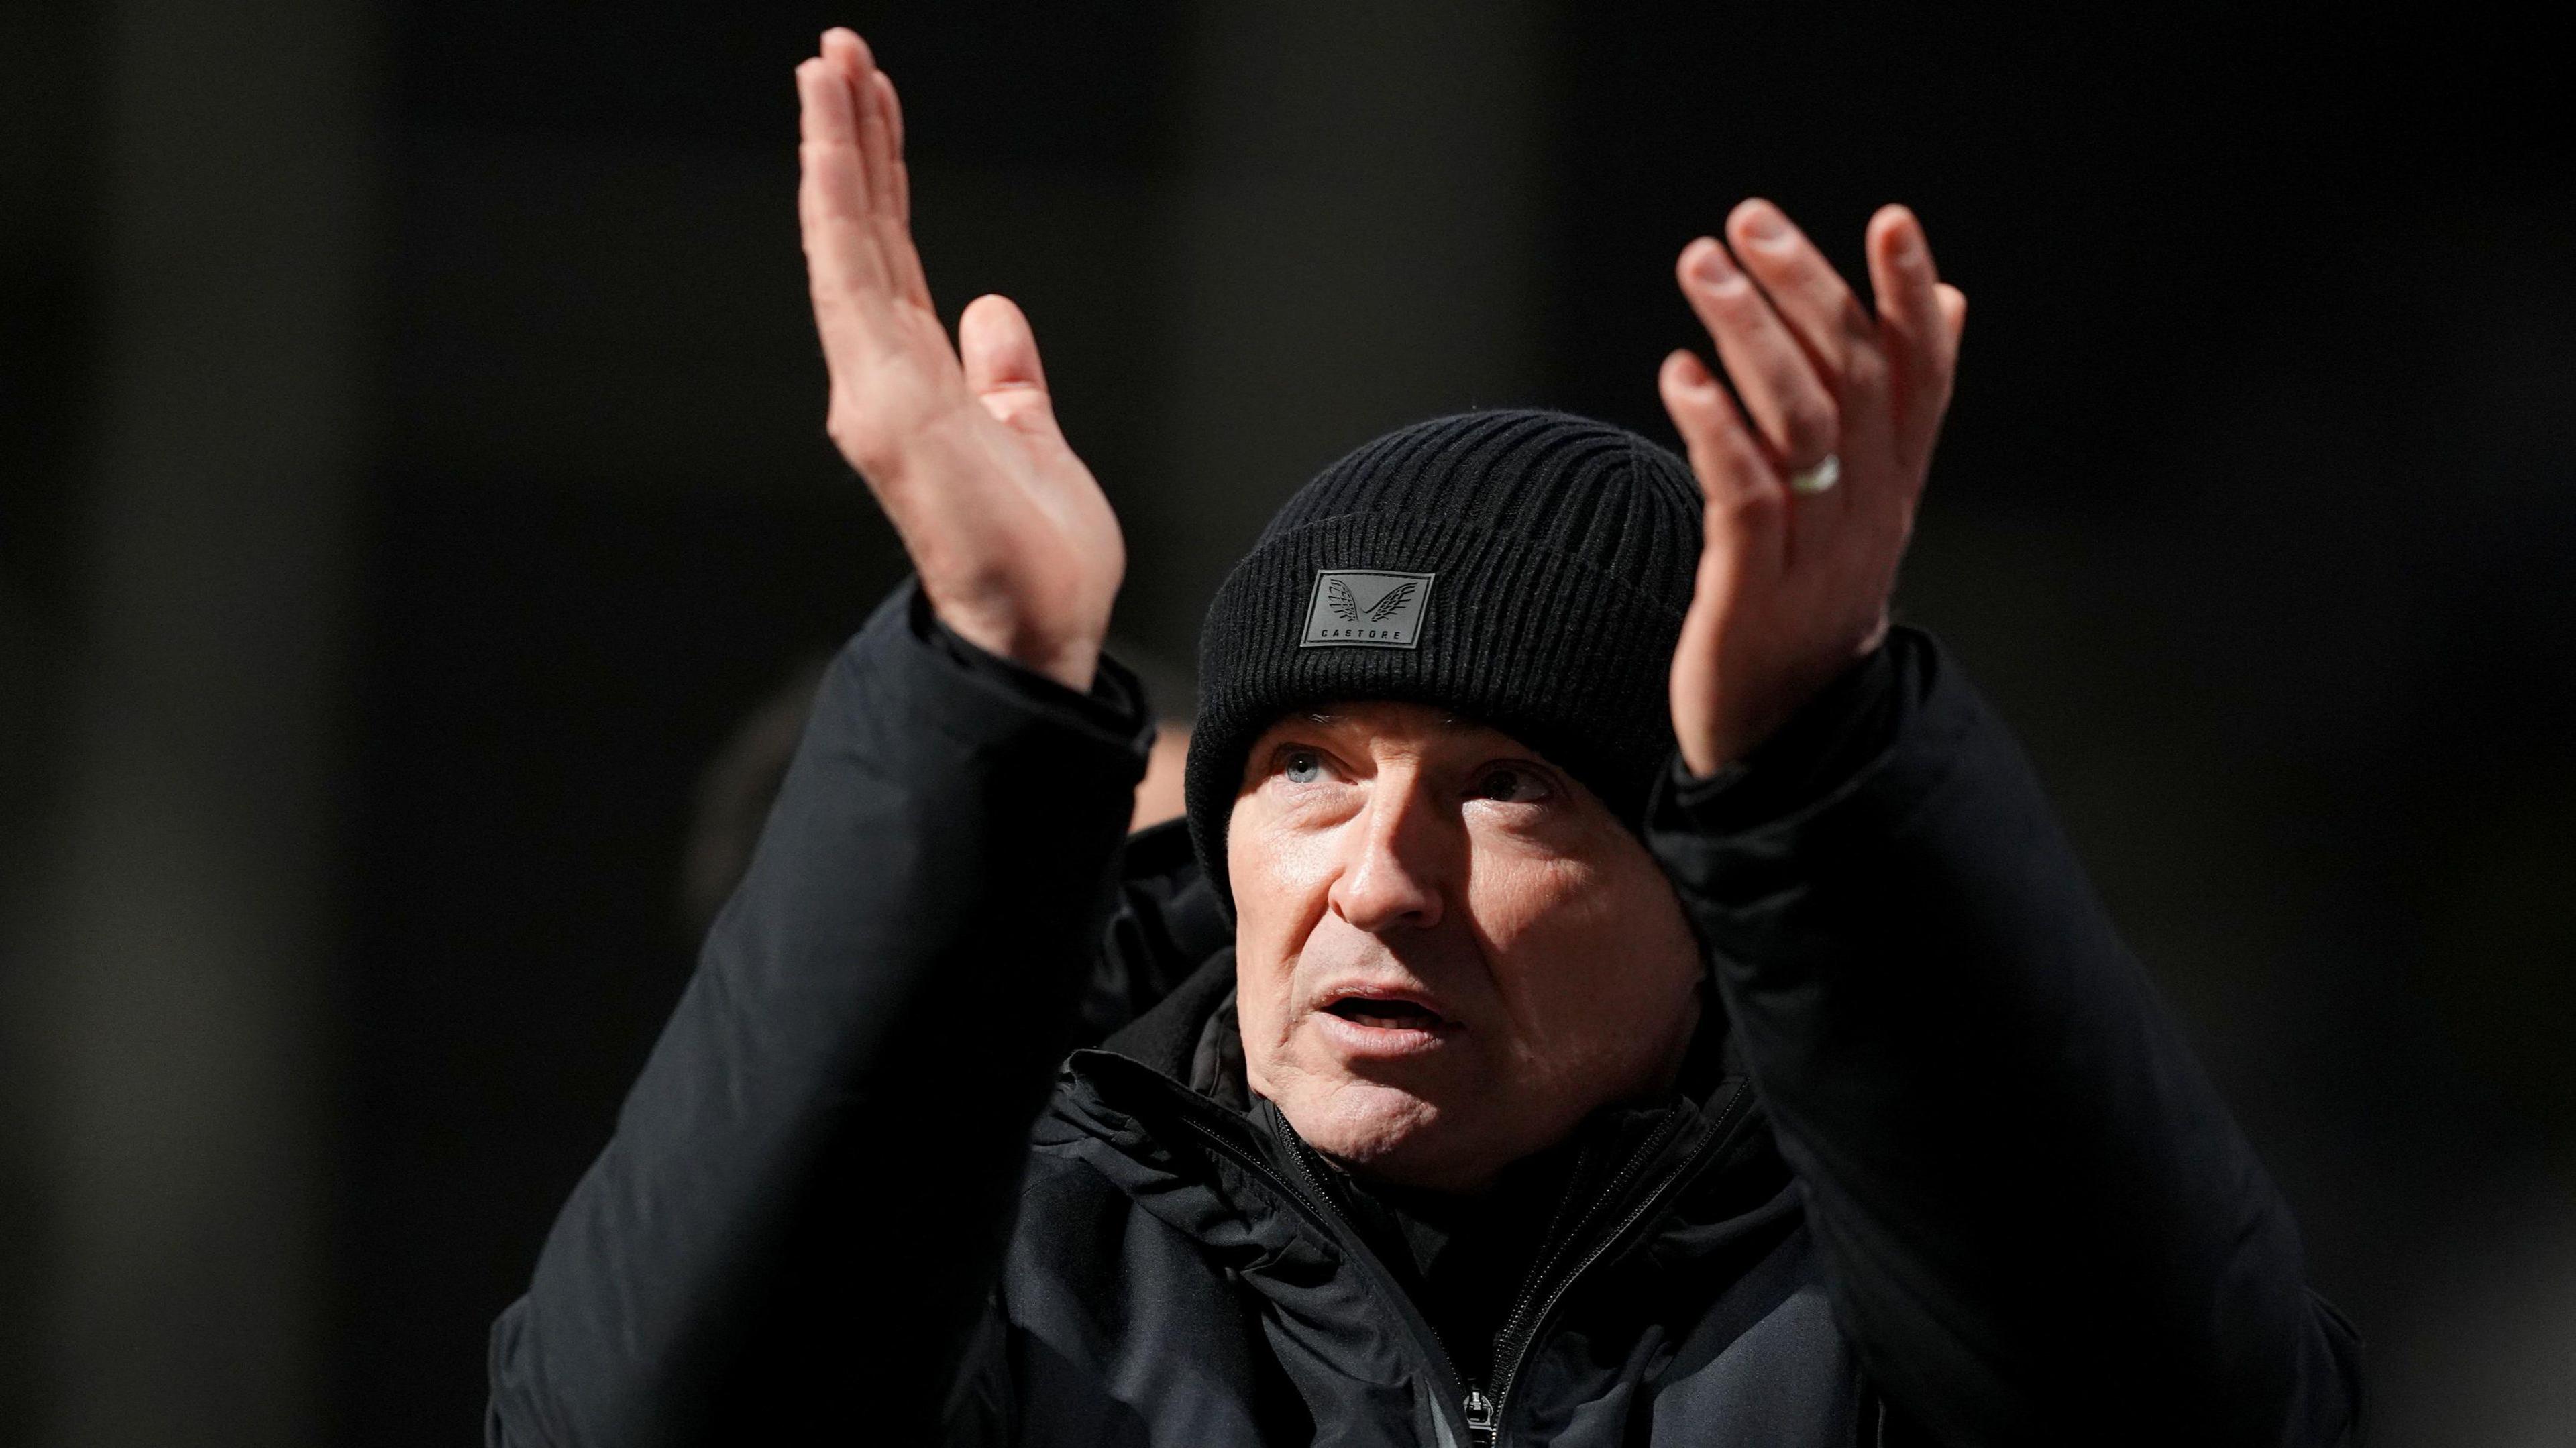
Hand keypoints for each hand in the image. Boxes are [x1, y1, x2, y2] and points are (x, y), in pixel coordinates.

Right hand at [797, 29, 1122, 690]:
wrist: (1040, 633)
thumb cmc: (1038, 562)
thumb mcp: (1033, 438)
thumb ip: (1007, 375)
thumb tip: (992, 310)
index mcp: (916, 384)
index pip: (889, 258)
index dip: (879, 176)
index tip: (870, 99)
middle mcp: (880, 380)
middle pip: (858, 236)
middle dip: (845, 138)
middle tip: (836, 49)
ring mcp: (874, 390)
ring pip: (845, 243)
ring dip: (834, 151)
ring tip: (827, 66)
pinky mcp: (885, 403)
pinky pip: (855, 283)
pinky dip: (840, 208)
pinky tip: (831, 145)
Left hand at [1658, 200, 1966, 774]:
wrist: (1786, 739)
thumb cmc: (1812, 601)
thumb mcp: (1870, 504)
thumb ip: (1901, 407)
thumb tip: (1951, 301)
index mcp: (1895, 485)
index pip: (1919, 376)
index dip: (1909, 299)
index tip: (1892, 220)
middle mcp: (1866, 512)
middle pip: (1851, 382)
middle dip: (1804, 290)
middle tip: (1749, 221)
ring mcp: (1812, 554)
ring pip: (1797, 426)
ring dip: (1750, 336)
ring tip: (1704, 267)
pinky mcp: (1750, 594)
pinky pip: (1742, 499)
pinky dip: (1714, 431)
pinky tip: (1680, 374)